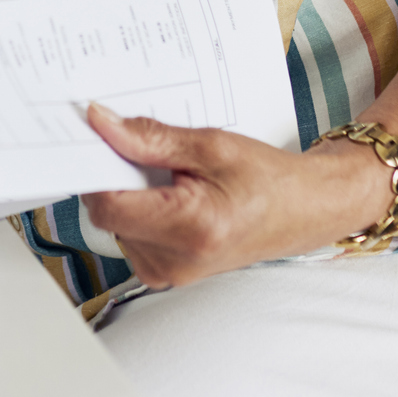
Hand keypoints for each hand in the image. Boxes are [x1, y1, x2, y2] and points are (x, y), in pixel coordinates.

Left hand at [80, 103, 395, 289]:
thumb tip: (101, 124)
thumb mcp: (211, 145)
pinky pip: (129, 233)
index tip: (95, 135)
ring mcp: (168, 272)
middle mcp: (174, 261)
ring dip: (130, 192)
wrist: (302, 211)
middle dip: (116, 175)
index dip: (96, 166)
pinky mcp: (165, 272)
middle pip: (107, 212)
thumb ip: (150, 138)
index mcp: (189, 228)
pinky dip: (139, 207)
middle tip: (145, 148)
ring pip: (115, 222)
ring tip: (171, 174)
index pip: (107, 203)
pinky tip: (170, 193)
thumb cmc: (267, 179)